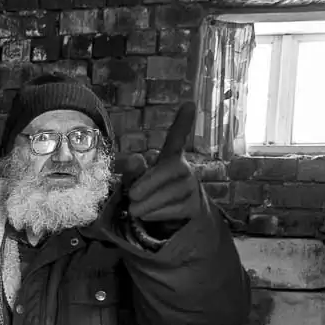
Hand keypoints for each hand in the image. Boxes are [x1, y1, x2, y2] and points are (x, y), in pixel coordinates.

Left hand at [120, 102, 200, 222]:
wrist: (171, 219)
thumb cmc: (149, 194)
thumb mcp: (136, 180)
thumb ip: (132, 171)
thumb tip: (136, 159)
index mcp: (170, 158)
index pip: (176, 139)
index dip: (182, 123)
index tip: (189, 104)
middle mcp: (185, 170)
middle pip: (170, 170)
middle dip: (148, 183)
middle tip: (131, 195)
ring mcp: (192, 188)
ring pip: (168, 194)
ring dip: (146, 204)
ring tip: (135, 209)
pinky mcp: (193, 207)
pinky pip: (172, 210)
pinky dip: (155, 214)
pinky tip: (149, 215)